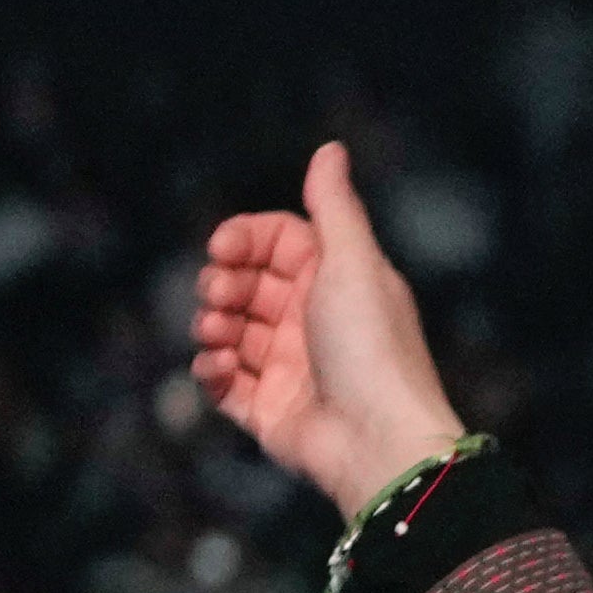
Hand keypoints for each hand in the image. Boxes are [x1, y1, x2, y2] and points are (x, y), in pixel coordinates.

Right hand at [189, 144, 465, 520]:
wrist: (379, 443)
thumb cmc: (372, 348)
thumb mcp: (353, 263)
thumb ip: (334, 206)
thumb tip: (330, 149)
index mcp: (338, 280)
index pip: (278, 241)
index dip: (245, 238)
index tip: (221, 248)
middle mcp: (314, 321)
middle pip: (249, 285)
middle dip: (223, 284)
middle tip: (219, 295)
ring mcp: (292, 369)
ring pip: (232, 333)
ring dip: (213, 326)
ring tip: (217, 334)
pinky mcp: (271, 414)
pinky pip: (227, 387)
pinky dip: (213, 372)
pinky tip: (218, 366)